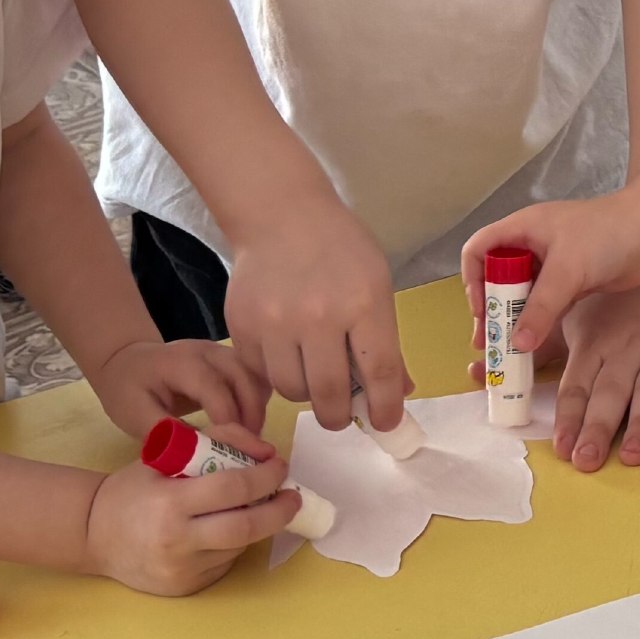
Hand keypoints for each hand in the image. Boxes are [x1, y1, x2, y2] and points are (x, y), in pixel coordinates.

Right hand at [84, 424, 300, 594]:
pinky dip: (234, 545)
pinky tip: (225, 531)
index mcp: (170, 502)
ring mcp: (181, 570)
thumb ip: (218, 441)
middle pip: (247, 527)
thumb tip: (266, 452)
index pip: (234, 488)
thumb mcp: (167, 455)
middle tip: (293, 496)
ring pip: (238, 547)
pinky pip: (224, 564)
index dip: (267, 476)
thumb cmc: (133, 489)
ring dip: (256, 526)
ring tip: (255, 507)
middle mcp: (176, 541)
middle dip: (280, 510)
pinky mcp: (185, 588)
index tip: (280, 467)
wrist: (93, 534)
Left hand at [87, 336, 268, 441]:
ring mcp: (221, 351)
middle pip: (244, 377)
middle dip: (251, 415)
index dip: (227, 419)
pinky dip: (257, 399)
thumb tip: (201, 453)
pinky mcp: (229, 358)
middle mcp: (207, 351)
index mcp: (181, 363)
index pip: (214, 388)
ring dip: (258, 407)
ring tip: (249, 438)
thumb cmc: (128, 391)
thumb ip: (167, 434)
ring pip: (255, 375)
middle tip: (248, 448)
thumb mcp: (135, 416)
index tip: (231, 450)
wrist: (125, 363)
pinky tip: (247, 422)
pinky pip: (254, 376)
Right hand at [223, 190, 407, 432]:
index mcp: (363, 304)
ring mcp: (275, 323)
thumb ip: (386, 340)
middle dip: (340, 417)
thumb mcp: (377, 284)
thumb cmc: (340, 249)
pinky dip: (277, 376)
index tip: (386, 423)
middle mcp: (318, 317)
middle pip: (330, 395)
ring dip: (306, 395)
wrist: (281, 215)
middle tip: (341, 414)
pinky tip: (286, 356)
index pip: (380, 373)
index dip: (385, 408)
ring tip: (312, 376)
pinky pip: (262, 375)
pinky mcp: (242, 327)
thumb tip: (398, 393)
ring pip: (292, 391)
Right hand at [464, 193, 639, 360]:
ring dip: (514, 321)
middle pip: (498, 278)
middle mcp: (533, 245)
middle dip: (491, 310)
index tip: (482, 310)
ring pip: (523, 295)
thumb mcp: (567, 269)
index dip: (473, 280)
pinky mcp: (574, 282)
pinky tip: (533, 346)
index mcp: (522, 229)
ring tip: (505, 351)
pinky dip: (538, 323)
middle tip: (488, 342)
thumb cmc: (606, 236)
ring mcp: (554, 264)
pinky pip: (546, 305)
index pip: (479, 249)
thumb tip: (516, 343)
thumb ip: (541, 307)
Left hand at [492, 278, 639, 471]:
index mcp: (597, 345)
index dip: (568, 416)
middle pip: (611, 393)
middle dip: (596, 427)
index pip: (577, 384)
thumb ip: (535, 353)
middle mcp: (630, 350)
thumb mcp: (574, 322)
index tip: (559, 446)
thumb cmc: (615, 308)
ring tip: (631, 455)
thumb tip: (478, 371)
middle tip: (585, 460)